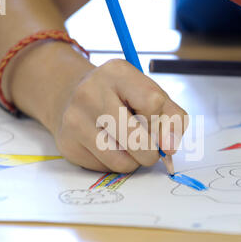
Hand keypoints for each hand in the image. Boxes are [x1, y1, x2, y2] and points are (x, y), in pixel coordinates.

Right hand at [51, 59, 187, 172]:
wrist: (74, 96)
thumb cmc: (121, 97)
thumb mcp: (150, 94)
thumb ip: (171, 118)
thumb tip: (170, 148)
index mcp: (116, 72)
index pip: (153, 103)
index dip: (162, 121)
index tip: (157, 124)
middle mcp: (90, 93)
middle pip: (137, 139)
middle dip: (152, 152)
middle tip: (150, 147)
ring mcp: (75, 120)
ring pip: (122, 161)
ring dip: (134, 161)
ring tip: (129, 146)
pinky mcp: (68, 144)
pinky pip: (105, 168)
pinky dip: (116, 163)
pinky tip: (110, 147)